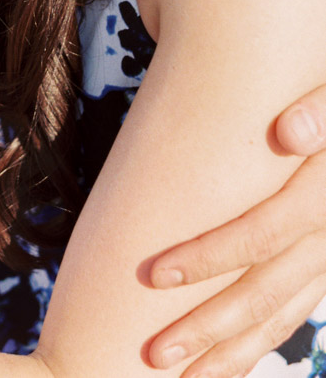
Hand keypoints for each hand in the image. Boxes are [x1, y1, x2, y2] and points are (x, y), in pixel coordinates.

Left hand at [145, 85, 325, 377]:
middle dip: (209, 328)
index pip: (264, 235)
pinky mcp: (322, 269)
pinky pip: (290, 316)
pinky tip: (221, 368)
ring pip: (280, 318)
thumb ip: (319, 111)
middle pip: (266, 293)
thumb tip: (288, 133)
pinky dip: (256, 346)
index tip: (155, 274)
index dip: (211, 257)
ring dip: (230, 354)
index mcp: (323, 194)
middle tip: (155, 353)